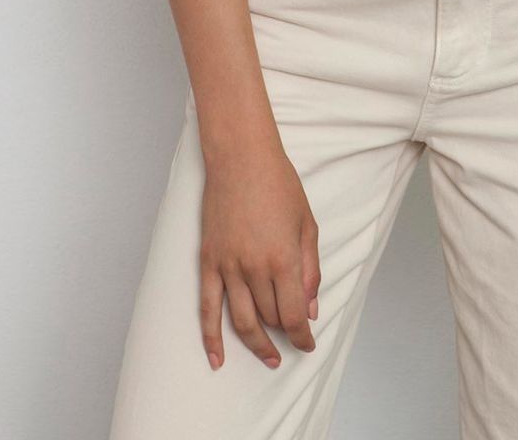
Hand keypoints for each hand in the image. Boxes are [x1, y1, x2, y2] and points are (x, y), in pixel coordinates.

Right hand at [199, 141, 320, 371]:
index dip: (302, 336)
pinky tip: (218, 360)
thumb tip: (310, 308)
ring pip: (241, 320)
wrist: (241, 157)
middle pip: (270, 317)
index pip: (293, 315)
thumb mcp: (307, 223)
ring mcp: (228, 266)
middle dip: (283, 331)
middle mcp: (254, 267)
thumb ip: (310, 270)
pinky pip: (207, 307)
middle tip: (292, 338)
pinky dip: (211, 338)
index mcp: (283, 258)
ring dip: (256, 344)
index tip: (308, 344)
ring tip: (268, 359)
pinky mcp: (209, 261)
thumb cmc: (279, 184)